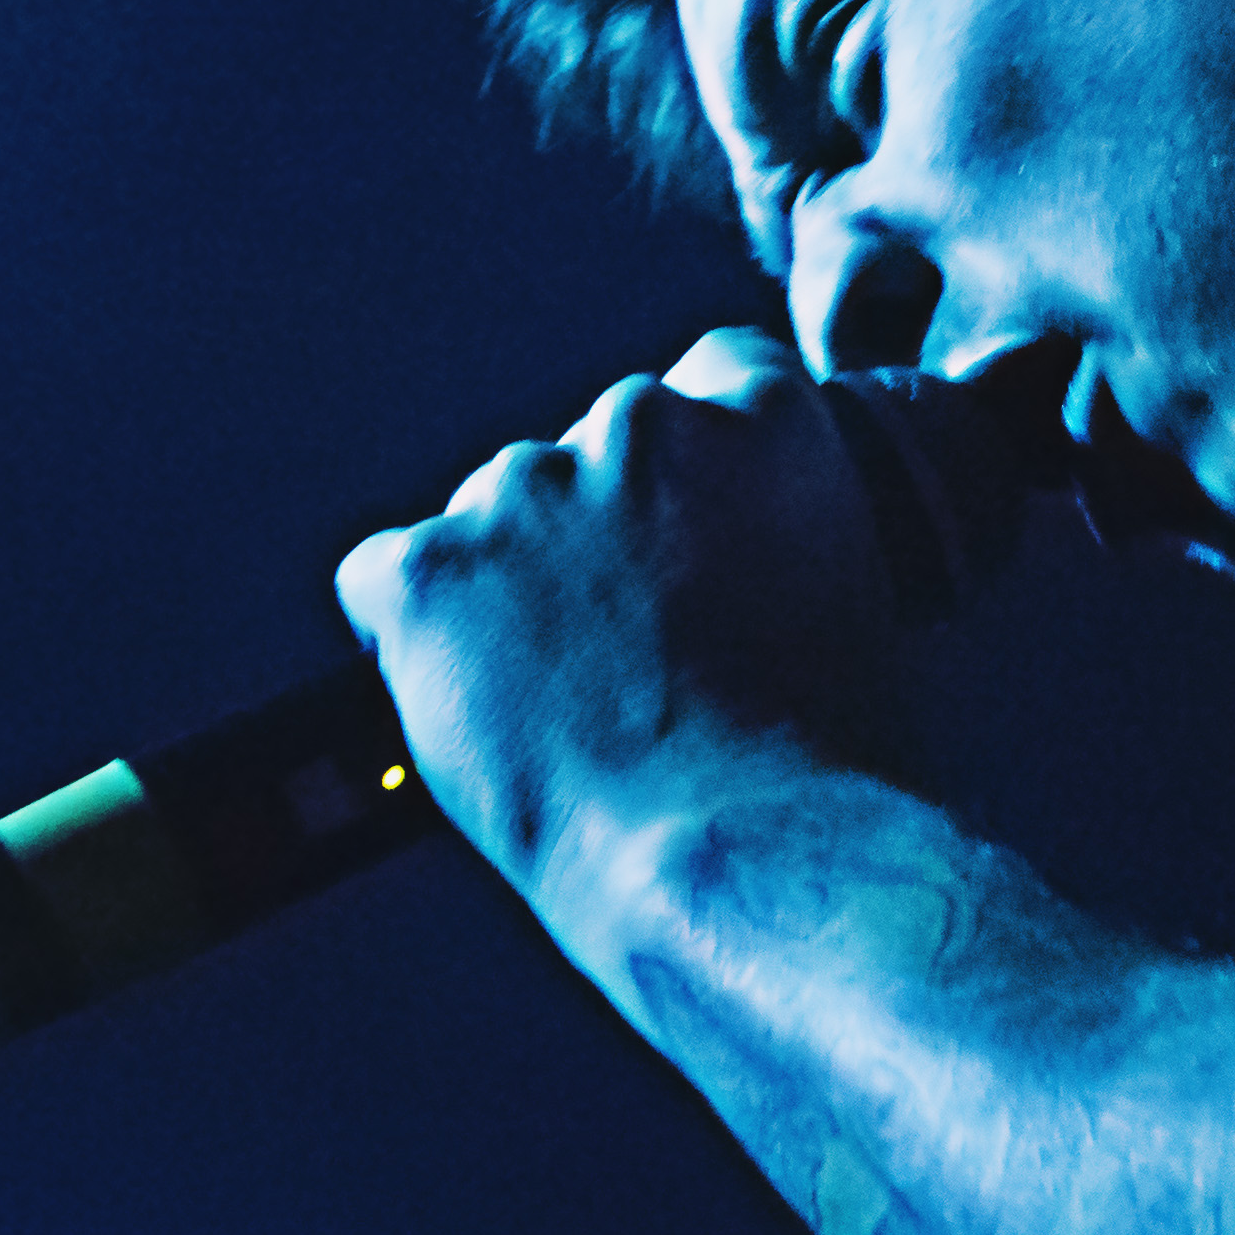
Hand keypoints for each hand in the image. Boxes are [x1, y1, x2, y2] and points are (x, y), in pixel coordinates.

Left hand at [338, 329, 930, 927]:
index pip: (714, 376)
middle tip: (628, 649)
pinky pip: (384, 581)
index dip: (698, 467)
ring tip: (560, 703)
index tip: (696, 534)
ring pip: (489, 518)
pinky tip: (469, 704)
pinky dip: (413, 636)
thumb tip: (720, 559)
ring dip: (509, 585)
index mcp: (766, 417)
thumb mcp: (850, 598)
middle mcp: (641, 425)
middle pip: (592, 447)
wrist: (738, 858)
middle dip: (599, 529)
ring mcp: (524, 492)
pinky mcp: (427, 570)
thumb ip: (777, 534)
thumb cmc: (826, 768)